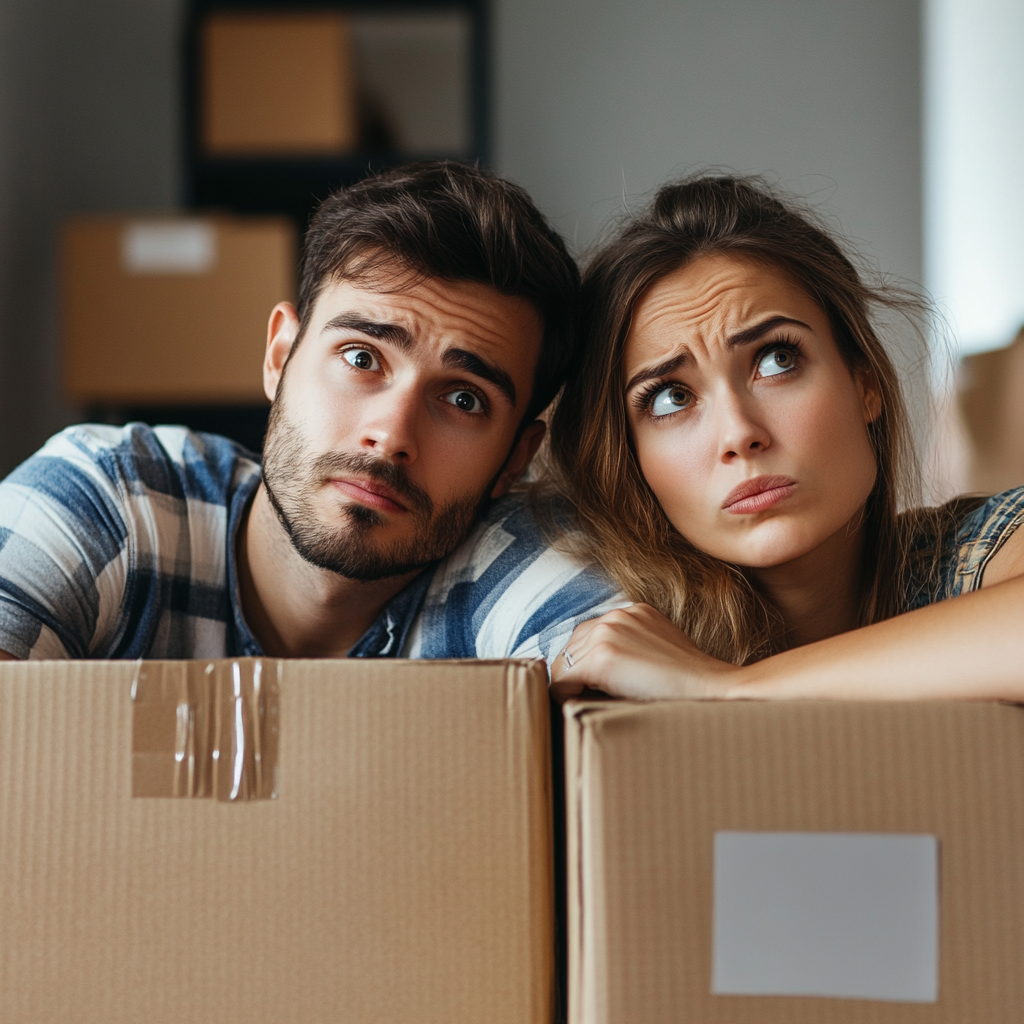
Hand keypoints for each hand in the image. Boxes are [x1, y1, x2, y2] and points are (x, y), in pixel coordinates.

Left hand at [550, 604, 739, 701]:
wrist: (712, 691)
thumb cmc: (687, 684)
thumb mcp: (657, 651)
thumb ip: (629, 648)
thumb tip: (592, 672)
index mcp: (631, 612)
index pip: (588, 636)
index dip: (588, 665)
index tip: (594, 687)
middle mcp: (616, 616)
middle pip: (572, 647)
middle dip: (578, 674)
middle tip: (593, 699)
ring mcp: (608, 632)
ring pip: (564, 664)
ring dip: (574, 685)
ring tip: (593, 704)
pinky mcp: (603, 656)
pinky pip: (563, 679)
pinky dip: (566, 696)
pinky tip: (585, 707)